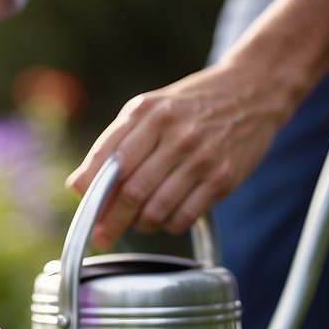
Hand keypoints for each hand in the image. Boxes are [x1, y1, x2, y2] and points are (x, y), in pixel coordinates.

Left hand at [66, 59, 293, 249]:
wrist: (253, 91)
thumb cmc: (191, 104)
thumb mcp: (148, 110)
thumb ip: (111, 144)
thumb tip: (76, 185)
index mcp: (149, 114)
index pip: (109, 163)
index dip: (93, 195)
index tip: (86, 216)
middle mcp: (175, 135)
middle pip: (131, 191)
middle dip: (111, 221)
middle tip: (102, 237)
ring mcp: (201, 157)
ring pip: (156, 209)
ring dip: (141, 225)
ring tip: (138, 222)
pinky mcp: (223, 178)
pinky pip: (184, 217)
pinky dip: (168, 225)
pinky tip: (166, 218)